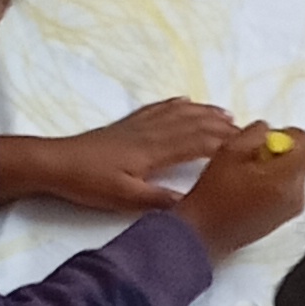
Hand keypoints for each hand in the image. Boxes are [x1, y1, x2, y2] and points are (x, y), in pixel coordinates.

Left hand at [0, 97, 233, 212]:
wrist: (56, 163)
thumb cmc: (89, 182)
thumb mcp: (124, 198)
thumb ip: (158, 200)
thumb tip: (192, 203)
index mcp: (155, 150)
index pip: (198, 142)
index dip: (225, 142)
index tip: (248, 145)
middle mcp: (152, 132)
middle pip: (194, 124)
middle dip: (222, 125)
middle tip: (247, 130)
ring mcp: (140, 126)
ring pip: (180, 114)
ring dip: (205, 112)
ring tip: (226, 114)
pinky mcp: (128, 125)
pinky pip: (159, 109)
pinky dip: (177, 104)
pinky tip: (185, 101)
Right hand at [180, 122, 304, 258]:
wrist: (203, 233)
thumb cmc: (213, 196)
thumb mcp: (230, 151)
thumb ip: (255, 132)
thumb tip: (267, 130)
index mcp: (285, 179)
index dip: (285, 134)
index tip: (264, 140)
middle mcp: (297, 196)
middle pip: (302, 157)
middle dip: (280, 151)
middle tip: (251, 158)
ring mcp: (293, 209)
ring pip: (295, 172)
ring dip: (276, 167)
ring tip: (248, 175)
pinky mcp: (285, 217)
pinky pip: (289, 188)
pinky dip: (275, 182)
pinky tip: (250, 188)